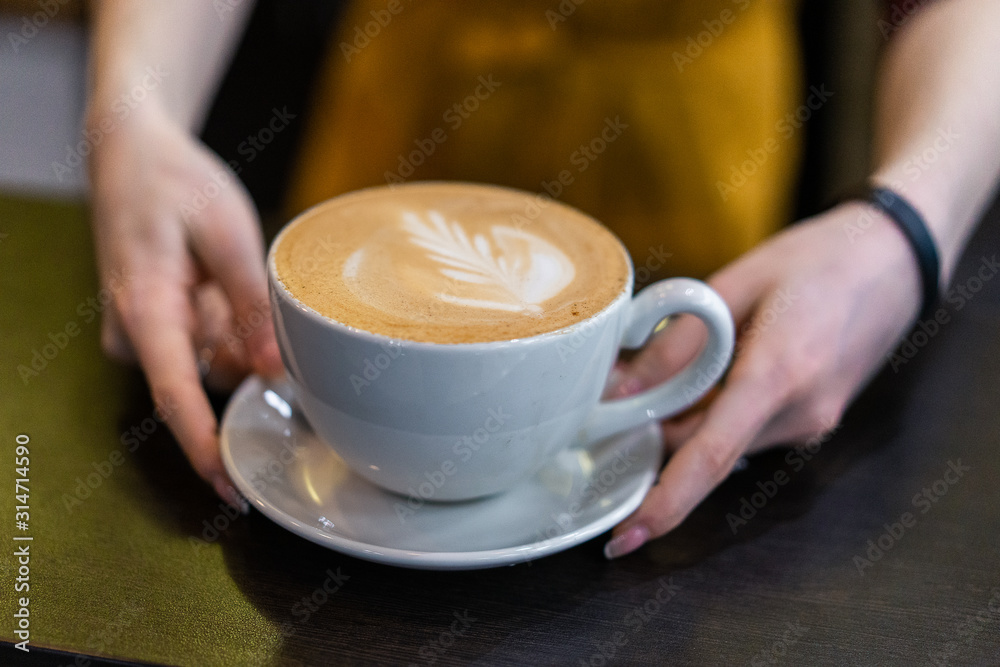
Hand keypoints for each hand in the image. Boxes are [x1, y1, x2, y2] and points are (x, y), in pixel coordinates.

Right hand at [88, 101, 282, 505]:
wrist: (129, 150)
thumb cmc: (174, 183)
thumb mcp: (227, 234)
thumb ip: (252, 305)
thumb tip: (275, 371)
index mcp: (147, 310)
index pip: (176, 398)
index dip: (206, 448)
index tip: (234, 491)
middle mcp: (137, 330)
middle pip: (206, 377)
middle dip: (243, 353)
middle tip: (250, 288)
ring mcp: (142, 328)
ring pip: (210, 359)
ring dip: (236, 329)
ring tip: (231, 270)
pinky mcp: (154, 322)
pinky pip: (202, 341)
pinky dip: (225, 320)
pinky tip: (221, 278)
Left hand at [603, 203, 922, 557]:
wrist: (896, 260)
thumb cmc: (818, 260)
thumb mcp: (736, 283)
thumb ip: (678, 342)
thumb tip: (622, 390)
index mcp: (779, 375)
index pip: (709, 458)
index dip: (663, 503)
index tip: (624, 539)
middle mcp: (799, 414)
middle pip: (703, 450)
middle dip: (656, 433)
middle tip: (620, 393)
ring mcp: (811, 424)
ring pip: (722, 441)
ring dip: (689, 416)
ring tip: (688, 356)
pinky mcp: (813, 421)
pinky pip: (747, 431)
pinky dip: (718, 410)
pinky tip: (723, 364)